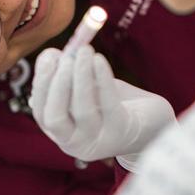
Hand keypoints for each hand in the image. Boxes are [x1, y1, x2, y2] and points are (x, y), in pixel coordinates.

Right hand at [30, 46, 174, 161]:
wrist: (153, 123)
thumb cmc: (114, 103)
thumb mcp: (88, 90)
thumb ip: (68, 75)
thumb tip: (51, 55)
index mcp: (62, 133)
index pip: (42, 113)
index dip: (41, 84)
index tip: (48, 57)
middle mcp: (76, 143)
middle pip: (55, 117)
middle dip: (56, 84)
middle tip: (64, 57)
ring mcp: (99, 141)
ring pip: (82, 110)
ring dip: (80, 77)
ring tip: (84, 51)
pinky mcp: (121, 131)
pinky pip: (108, 103)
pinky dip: (101, 78)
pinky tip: (99, 59)